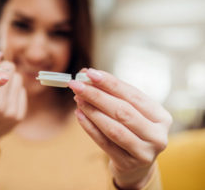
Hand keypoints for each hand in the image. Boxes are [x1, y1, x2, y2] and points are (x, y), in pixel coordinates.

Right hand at [0, 52, 26, 153]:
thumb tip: (0, 56)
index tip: (2, 77)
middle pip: (10, 71)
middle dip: (3, 71)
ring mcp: (10, 113)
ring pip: (19, 79)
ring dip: (10, 81)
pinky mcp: (19, 117)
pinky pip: (23, 91)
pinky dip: (14, 92)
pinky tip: (5, 102)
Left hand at [68, 68, 171, 188]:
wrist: (137, 164)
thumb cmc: (132, 130)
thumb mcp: (131, 111)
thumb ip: (114, 94)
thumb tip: (87, 76)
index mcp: (161, 117)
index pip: (133, 95)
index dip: (110, 83)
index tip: (90, 73)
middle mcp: (157, 135)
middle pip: (122, 111)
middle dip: (97, 95)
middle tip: (77, 84)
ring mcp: (144, 152)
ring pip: (113, 128)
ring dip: (92, 111)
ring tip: (78, 98)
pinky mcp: (128, 164)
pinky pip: (104, 143)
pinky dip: (89, 127)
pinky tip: (79, 115)